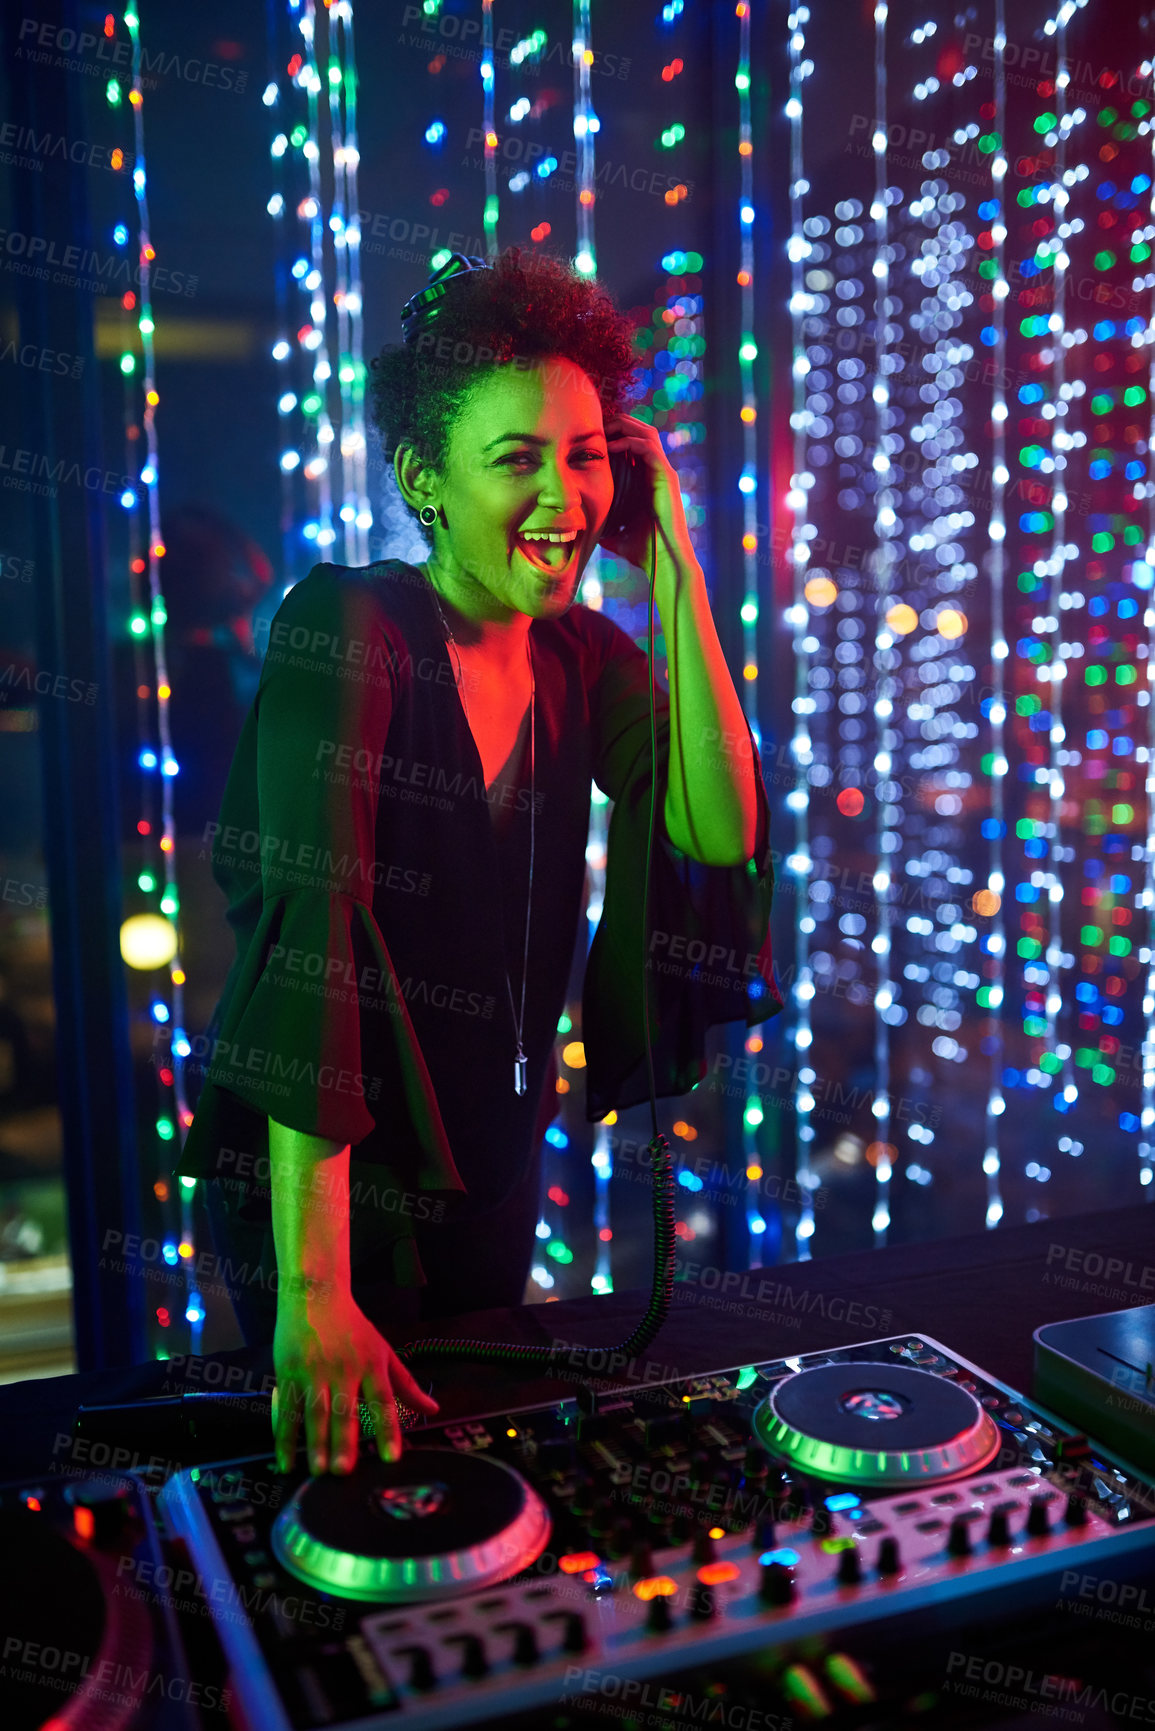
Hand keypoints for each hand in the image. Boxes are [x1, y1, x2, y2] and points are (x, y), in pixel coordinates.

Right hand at [272, 1285, 438, 1473]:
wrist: (315, 1295)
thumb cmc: (353, 1327)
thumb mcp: (382, 1351)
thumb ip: (406, 1384)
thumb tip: (434, 1410)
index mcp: (371, 1364)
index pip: (383, 1399)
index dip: (388, 1428)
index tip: (391, 1457)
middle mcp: (344, 1368)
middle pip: (344, 1409)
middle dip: (344, 1441)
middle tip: (344, 1472)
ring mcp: (314, 1370)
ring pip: (314, 1411)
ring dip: (315, 1443)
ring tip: (318, 1471)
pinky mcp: (288, 1372)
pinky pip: (286, 1409)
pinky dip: (284, 1437)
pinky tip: (286, 1461)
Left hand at [597, 414, 697, 573]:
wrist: (664, 562)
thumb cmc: (645, 552)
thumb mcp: (618, 534)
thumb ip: (606, 525)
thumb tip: (586, 528)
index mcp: (649, 480)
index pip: (634, 445)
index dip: (615, 435)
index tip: (592, 438)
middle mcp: (659, 472)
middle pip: (642, 431)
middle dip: (619, 424)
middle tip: (595, 428)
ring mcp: (665, 472)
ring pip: (647, 432)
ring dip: (623, 427)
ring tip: (602, 431)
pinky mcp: (666, 476)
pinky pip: (648, 447)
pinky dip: (628, 442)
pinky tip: (609, 447)